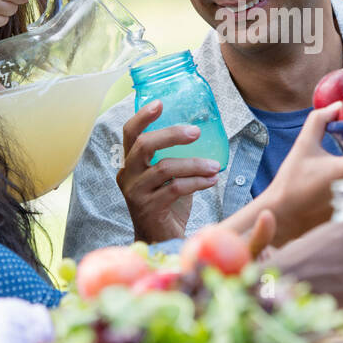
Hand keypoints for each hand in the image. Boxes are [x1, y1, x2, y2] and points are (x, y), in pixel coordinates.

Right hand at [116, 101, 222, 244]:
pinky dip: (197, 182)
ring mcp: (135, 193)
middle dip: (172, 135)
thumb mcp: (169, 176)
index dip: (143, 116)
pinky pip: (176, 189)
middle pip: (144, 145)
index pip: (129, 134)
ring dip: (194, 164)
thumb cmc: (167, 203)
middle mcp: (127, 176)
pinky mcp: (149, 209)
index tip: (160, 102)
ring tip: (215, 166)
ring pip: (164, 168)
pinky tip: (212, 180)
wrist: (161, 240)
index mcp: (129, 164)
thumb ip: (176, 156)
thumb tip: (202, 131)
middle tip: (196, 132)